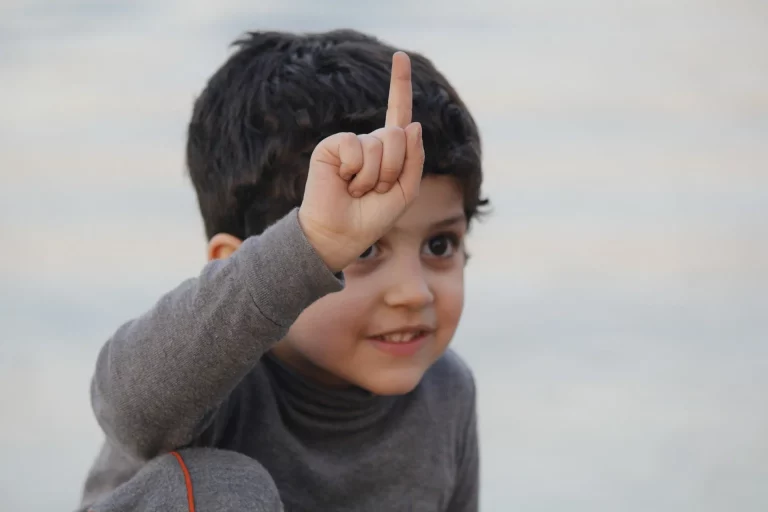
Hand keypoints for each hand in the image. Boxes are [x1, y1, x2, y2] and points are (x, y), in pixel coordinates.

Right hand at [298, 51, 424, 272]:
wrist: (341, 234)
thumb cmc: (372, 216)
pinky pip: (357, 147)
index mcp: (388, 150)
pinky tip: (344, 182)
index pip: (397, 113)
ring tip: (359, 190)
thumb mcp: (405, 191)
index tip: (400, 56)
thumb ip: (414, 159)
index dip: (399, 84)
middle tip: (376, 190)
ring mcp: (350, 143)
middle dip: (394, 168)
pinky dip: (356, 171)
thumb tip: (411, 123)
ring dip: (375, 176)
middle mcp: (369, 142)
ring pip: (380, 144)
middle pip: (398, 135)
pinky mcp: (331, 146)